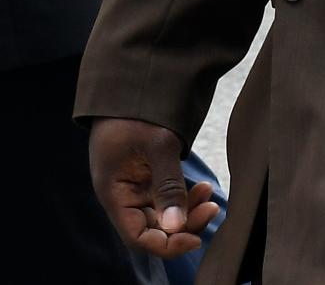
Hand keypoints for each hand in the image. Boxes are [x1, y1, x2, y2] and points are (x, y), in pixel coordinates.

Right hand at [88, 117, 219, 258]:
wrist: (128, 80)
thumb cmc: (136, 110)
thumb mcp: (157, 144)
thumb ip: (168, 186)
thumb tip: (176, 228)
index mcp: (112, 191)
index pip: (137, 236)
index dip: (166, 244)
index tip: (194, 238)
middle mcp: (120, 194)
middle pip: (152, 229)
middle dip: (184, 225)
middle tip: (211, 208)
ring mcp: (132, 185)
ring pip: (162, 215)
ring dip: (188, 211)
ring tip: (210, 195)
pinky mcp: (143, 177)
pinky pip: (164, 198)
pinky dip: (184, 197)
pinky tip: (203, 188)